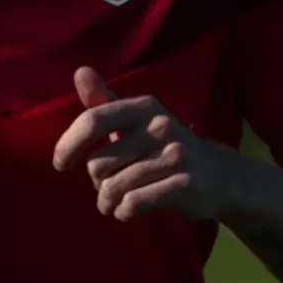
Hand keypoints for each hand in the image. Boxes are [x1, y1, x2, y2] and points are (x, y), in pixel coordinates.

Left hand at [52, 67, 236, 221]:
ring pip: (114, 187)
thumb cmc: (165, 148)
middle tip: (109, 187)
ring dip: (109, 203)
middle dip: (96, 182)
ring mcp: (175, 154)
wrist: (221, 177)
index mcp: (143, 107)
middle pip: (98, 163)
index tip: (60, 164)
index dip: (68, 144)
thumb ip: (104, 101)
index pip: (93, 120)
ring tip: (116, 203)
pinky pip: (135, 202)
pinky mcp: (185, 183)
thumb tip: (79, 70)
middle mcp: (160, 125)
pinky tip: (130, 210)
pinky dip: (125, 212)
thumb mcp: (136, 122)